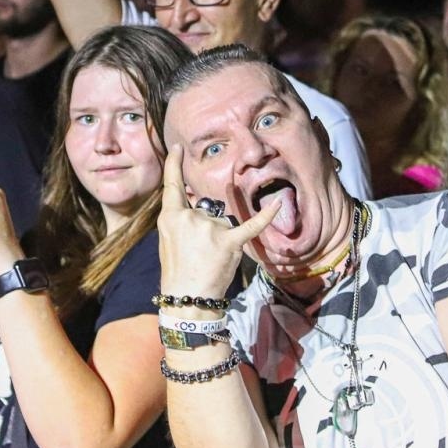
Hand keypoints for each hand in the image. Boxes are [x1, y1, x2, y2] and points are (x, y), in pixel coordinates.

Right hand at [157, 144, 278, 298]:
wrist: (187, 300)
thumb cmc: (178, 272)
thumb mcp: (168, 241)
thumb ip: (182, 221)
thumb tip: (201, 211)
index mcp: (171, 217)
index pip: (173, 186)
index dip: (175, 165)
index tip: (177, 147)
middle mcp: (191, 217)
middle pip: (208, 210)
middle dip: (208, 230)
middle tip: (199, 254)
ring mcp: (210, 229)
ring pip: (224, 222)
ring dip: (222, 239)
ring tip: (211, 260)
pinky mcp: (229, 241)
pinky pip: (251, 225)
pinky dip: (267, 215)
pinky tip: (279, 203)